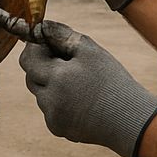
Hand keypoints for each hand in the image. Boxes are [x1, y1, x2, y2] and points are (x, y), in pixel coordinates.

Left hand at [19, 21, 156, 156]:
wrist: (130, 119)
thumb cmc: (112, 81)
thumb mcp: (89, 50)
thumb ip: (60, 34)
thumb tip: (39, 28)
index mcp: (55, 78)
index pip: (27, 59)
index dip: (37, 49)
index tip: (53, 47)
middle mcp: (49, 101)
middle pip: (31, 77)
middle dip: (44, 67)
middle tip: (70, 64)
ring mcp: (52, 117)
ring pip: (41, 94)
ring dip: (52, 85)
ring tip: (80, 85)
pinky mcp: (58, 129)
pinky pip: (50, 109)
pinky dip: (59, 102)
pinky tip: (81, 101)